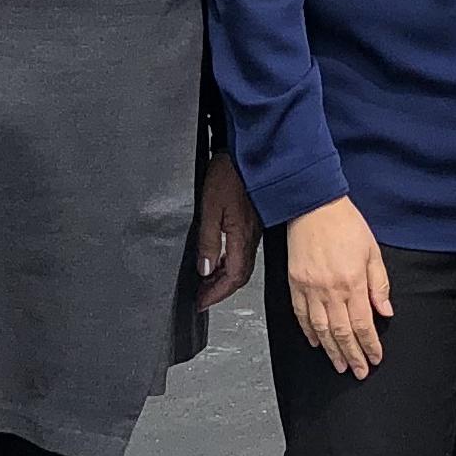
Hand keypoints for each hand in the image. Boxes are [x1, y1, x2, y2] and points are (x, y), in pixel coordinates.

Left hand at [192, 157, 260, 311]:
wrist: (248, 152)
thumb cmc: (229, 175)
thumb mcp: (210, 208)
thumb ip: (207, 241)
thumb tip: (204, 269)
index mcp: (241, 237)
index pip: (232, 278)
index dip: (217, 294)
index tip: (202, 303)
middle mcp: (250, 238)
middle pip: (239, 275)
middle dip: (220, 290)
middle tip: (202, 297)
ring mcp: (253, 230)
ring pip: (241, 264)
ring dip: (224, 277)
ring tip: (206, 282)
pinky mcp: (252, 221)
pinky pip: (242, 251)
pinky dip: (228, 262)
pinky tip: (218, 258)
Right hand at [283, 197, 393, 378]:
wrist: (313, 205)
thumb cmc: (344, 223)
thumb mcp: (372, 251)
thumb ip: (379, 283)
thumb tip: (385, 311)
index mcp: (352, 282)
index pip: (363, 324)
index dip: (370, 345)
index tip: (375, 357)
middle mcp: (330, 289)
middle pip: (342, 332)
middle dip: (352, 355)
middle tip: (358, 371)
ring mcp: (310, 288)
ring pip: (321, 329)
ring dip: (331, 351)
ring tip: (339, 364)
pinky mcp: (295, 284)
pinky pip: (301, 315)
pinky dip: (309, 332)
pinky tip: (316, 342)